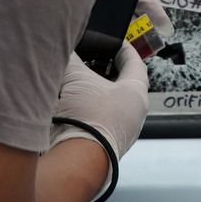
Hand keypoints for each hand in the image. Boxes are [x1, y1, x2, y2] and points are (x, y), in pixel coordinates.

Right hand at [52, 42, 149, 159]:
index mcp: (137, 93)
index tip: (117, 42)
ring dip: (97, 93)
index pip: (135, 64)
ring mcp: (124, 130)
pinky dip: (90, 110)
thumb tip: (63, 49)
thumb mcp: (76, 79)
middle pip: (125, 85)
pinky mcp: (108, 144)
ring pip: (112, 104)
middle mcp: (135, 112)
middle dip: (108, 72)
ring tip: (79, 82)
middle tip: (96, 61)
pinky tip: (72, 105)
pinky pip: (102, 120)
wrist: (79, 158)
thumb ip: (71, 60)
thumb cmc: (87, 117)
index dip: (125, 50)